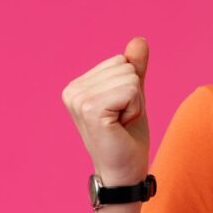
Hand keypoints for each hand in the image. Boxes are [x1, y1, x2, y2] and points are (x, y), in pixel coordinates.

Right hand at [61, 37, 150, 185]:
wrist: (124, 172)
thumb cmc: (127, 137)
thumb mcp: (134, 96)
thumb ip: (135, 69)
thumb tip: (139, 40)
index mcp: (78, 86)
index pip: (120, 61)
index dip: (131, 88)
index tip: (120, 112)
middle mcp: (73, 90)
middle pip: (125, 67)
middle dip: (134, 95)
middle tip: (122, 120)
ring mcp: (79, 99)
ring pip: (130, 78)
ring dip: (135, 103)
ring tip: (121, 124)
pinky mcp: (90, 109)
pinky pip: (131, 90)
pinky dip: (135, 109)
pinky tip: (121, 126)